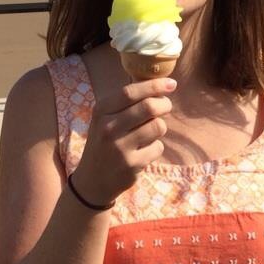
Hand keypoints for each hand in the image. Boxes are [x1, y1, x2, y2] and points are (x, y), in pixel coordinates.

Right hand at [70, 78, 176, 205]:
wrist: (91, 181)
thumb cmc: (104, 142)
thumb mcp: (105, 119)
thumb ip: (127, 103)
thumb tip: (160, 84)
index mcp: (101, 111)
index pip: (130, 92)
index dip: (154, 85)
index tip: (171, 83)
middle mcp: (108, 128)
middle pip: (149, 107)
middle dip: (164, 104)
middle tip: (166, 106)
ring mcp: (120, 147)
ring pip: (157, 126)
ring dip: (160, 126)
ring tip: (150, 132)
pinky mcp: (132, 164)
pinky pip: (158, 147)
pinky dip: (155, 147)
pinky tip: (143, 152)